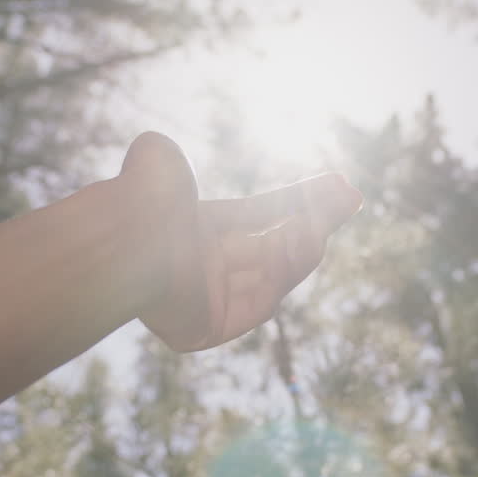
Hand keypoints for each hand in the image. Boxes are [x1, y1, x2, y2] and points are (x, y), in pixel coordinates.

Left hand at [114, 132, 362, 351]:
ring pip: (272, 273)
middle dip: (314, 219)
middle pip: (272, 245)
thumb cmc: (138, 200)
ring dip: (307, 242)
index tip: (336, 184)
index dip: (293, 202)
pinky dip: (288, 270)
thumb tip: (155, 147)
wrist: (125, 236)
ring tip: (333, 212)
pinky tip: (308, 238)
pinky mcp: (207, 329)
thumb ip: (163, 157)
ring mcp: (207, 299)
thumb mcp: (157, 165)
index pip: (255, 216)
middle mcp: (202, 266)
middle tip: (351, 195)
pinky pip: (261, 301)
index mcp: (193, 229)